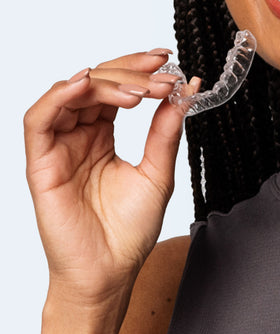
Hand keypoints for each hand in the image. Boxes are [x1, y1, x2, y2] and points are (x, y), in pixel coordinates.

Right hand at [24, 50, 192, 306]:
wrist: (110, 272)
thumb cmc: (129, 230)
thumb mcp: (158, 170)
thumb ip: (166, 130)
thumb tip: (187, 88)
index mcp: (101, 136)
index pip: (115, 90)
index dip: (139, 70)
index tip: (169, 61)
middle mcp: (77, 136)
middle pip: (94, 84)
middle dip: (130, 73)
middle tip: (162, 76)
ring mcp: (58, 148)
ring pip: (70, 94)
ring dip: (105, 83)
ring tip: (140, 92)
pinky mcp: (41, 164)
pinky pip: (38, 120)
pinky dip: (60, 96)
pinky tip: (87, 86)